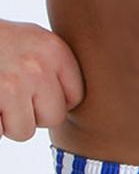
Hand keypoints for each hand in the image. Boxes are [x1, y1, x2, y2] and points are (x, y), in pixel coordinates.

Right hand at [0, 19, 83, 141]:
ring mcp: (12, 81)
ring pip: (25, 131)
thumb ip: (56, 68)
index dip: (52, 100)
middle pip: (53, 118)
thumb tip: (95, 104)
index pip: (75, 98)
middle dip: (30, 113)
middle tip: (7, 89)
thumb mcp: (30, 43)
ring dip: (6, 121)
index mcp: (53, 49)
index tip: (31, 85)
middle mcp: (38, 63)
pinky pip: (0, 131)